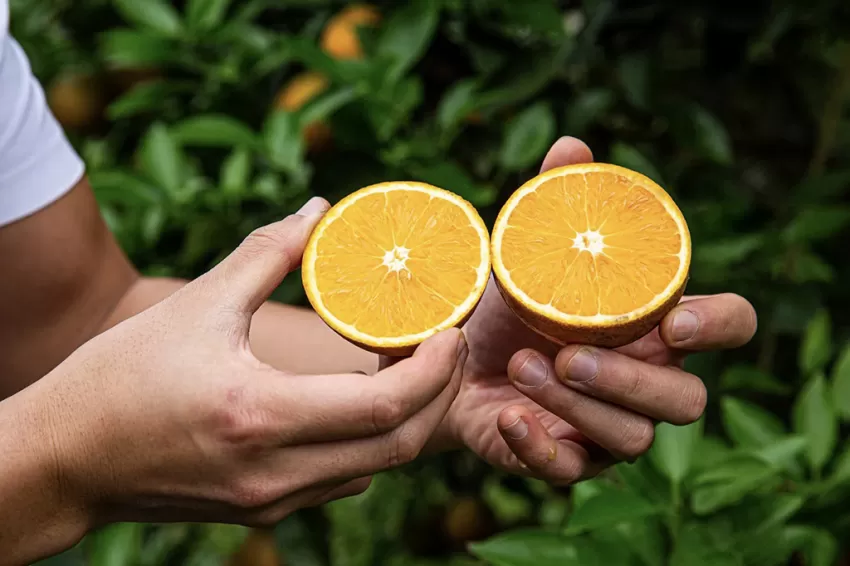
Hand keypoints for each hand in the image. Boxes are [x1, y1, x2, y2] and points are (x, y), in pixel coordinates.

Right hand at [16, 198, 465, 533]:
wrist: (65, 459)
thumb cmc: (120, 376)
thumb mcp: (198, 304)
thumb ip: (267, 252)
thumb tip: (317, 210)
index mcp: (259, 415)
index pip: (386, 406)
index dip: (435, 369)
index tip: (449, 329)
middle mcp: (275, 472)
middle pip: (401, 447)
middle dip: (440, 395)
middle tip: (446, 344)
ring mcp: (273, 500)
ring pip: (377, 468)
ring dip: (409, 419)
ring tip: (411, 364)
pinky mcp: (265, 510)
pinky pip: (344, 479)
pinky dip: (371, 441)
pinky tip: (364, 399)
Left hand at [435, 137, 756, 482]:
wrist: (453, 362)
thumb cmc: (509, 307)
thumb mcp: (526, 256)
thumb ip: (554, 204)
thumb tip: (572, 146)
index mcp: (655, 326)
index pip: (730, 325)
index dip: (719, 325)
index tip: (676, 319)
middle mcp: (647, 382)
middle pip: (687, 400)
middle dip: (632, 380)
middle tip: (570, 354)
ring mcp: (611, 427)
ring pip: (632, 438)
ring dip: (576, 405)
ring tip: (520, 366)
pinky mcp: (569, 458)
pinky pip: (573, 470)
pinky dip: (541, 448)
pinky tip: (508, 419)